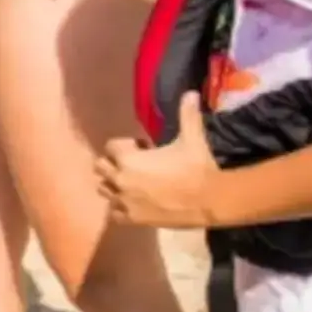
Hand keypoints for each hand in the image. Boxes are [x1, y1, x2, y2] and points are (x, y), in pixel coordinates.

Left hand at [96, 92, 221, 227]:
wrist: (210, 200)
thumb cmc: (197, 167)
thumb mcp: (191, 138)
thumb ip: (187, 115)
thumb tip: (190, 93)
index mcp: (128, 159)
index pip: (110, 146)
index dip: (126, 146)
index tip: (144, 148)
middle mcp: (119, 179)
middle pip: (100, 167)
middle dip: (114, 163)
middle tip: (135, 166)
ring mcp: (123, 201)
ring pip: (103, 189)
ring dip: (114, 184)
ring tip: (134, 183)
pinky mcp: (132, 219)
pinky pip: (113, 212)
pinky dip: (120, 207)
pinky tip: (136, 202)